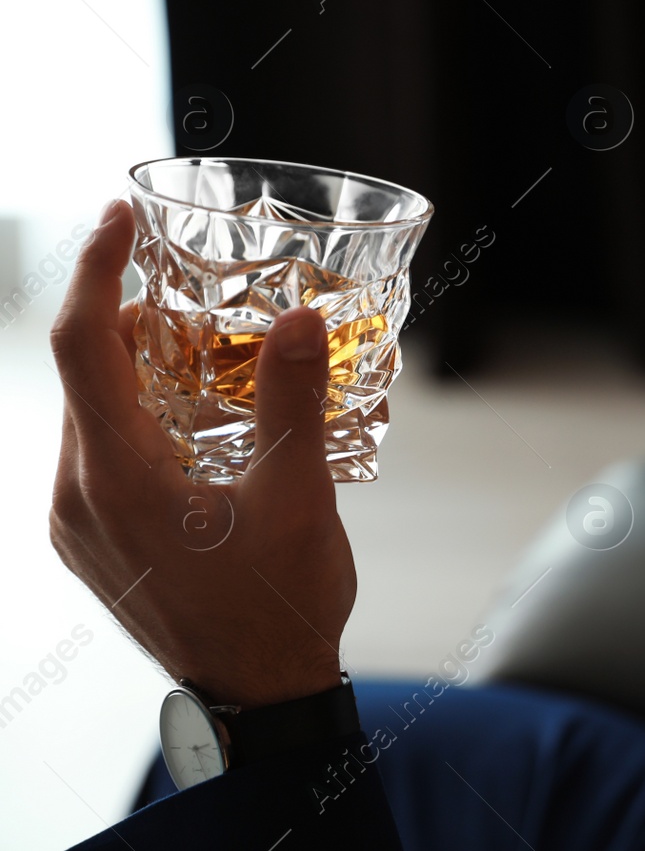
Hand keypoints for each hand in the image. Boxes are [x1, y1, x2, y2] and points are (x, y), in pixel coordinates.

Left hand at [48, 199, 353, 709]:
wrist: (262, 694)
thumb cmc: (281, 603)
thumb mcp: (300, 494)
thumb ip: (291, 399)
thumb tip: (294, 319)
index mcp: (118, 478)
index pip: (82, 347)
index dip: (94, 270)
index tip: (119, 217)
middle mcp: (78, 497)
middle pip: (83, 375)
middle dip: (128, 317)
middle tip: (188, 284)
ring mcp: (80, 523)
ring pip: (90, 415)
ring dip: (136, 368)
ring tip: (202, 348)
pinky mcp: (95, 541)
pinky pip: (99, 454)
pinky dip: (136, 415)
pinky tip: (193, 418)